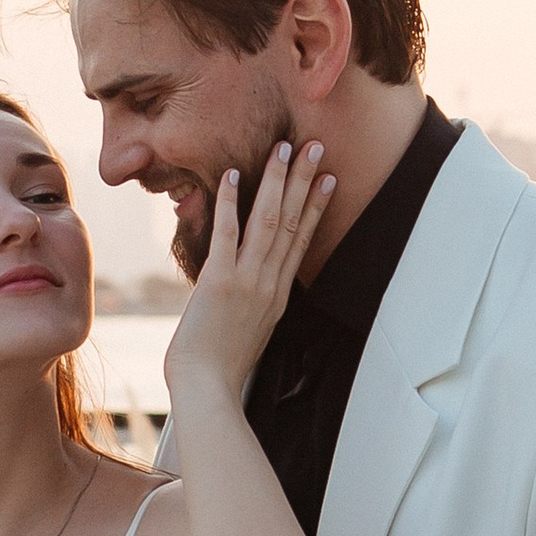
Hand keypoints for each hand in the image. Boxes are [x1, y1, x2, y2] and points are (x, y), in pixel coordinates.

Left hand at [164, 140, 335, 407]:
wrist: (207, 388)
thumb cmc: (219, 369)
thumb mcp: (249, 333)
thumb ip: (253, 306)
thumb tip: (247, 294)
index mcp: (278, 295)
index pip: (302, 241)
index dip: (316, 207)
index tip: (328, 180)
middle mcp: (269, 283)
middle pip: (292, 222)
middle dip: (304, 181)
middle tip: (315, 146)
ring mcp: (248, 280)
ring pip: (269, 221)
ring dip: (277, 181)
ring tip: (284, 148)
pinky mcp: (220, 281)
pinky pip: (229, 234)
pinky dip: (232, 204)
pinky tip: (234, 176)